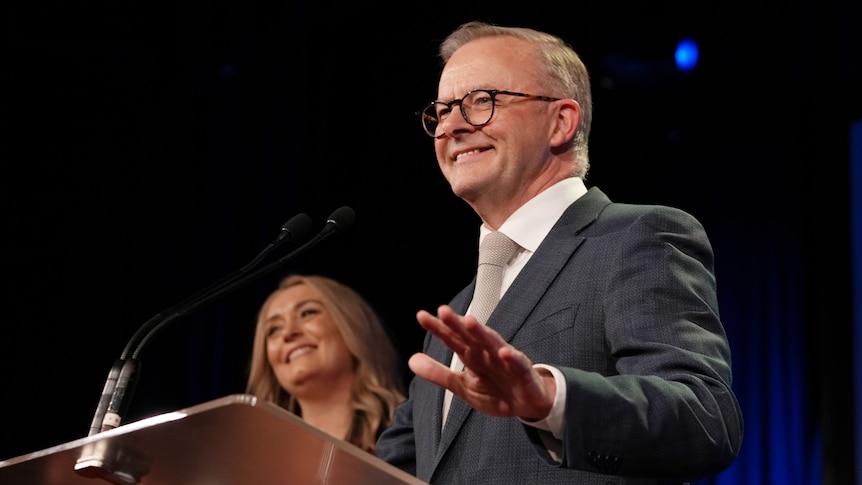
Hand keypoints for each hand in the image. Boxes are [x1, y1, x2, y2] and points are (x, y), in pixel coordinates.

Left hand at [409, 305, 554, 419]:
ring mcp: (505, 361)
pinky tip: (504, 353)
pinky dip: (512, 358)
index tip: (421, 317)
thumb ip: (437, 373)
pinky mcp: (522, 372)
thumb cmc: (495, 391)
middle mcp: (486, 353)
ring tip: (470, 321)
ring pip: (492, 344)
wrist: (527, 404)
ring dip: (482, 333)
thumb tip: (411, 361)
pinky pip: (517, 364)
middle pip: (470, 336)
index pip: (452, 339)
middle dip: (457, 324)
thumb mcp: (462, 386)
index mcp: (471, 356)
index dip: (438, 328)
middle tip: (443, 311)